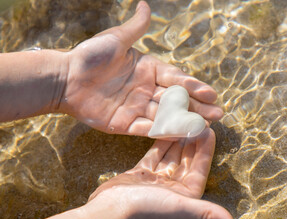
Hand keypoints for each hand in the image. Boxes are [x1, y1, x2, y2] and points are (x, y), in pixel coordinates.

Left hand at [59, 1, 222, 135]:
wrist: (65, 78)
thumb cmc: (90, 56)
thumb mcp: (116, 39)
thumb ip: (135, 28)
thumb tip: (145, 5)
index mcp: (148, 69)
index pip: (176, 79)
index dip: (193, 86)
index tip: (211, 93)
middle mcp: (146, 89)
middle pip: (176, 100)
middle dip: (198, 107)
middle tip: (219, 113)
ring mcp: (137, 108)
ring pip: (166, 116)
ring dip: (186, 121)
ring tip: (207, 126)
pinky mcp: (125, 124)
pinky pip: (147, 129)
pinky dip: (164, 132)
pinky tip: (181, 135)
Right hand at [87, 128, 234, 218]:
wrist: (110, 211)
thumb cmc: (146, 209)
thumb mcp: (180, 207)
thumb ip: (206, 213)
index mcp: (186, 195)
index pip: (200, 167)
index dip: (206, 148)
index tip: (210, 129)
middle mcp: (174, 188)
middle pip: (187, 159)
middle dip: (193, 140)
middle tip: (196, 119)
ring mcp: (158, 181)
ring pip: (171, 154)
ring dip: (178, 138)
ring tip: (183, 119)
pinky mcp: (142, 174)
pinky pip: (155, 154)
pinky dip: (161, 142)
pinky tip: (165, 128)